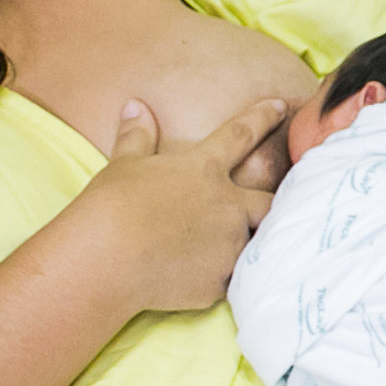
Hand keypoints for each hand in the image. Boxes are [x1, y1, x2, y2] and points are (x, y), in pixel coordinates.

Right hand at [77, 98, 282, 313]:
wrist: (106, 258)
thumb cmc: (110, 206)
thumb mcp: (123, 164)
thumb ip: (136, 136)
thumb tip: (135, 105)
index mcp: (203, 169)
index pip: (241, 134)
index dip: (263, 117)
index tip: (280, 105)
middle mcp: (227, 205)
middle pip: (268, 201)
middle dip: (274, 204)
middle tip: (272, 207)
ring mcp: (227, 244)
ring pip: (257, 243)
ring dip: (252, 243)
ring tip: (251, 250)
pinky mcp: (218, 280)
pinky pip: (232, 279)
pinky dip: (224, 276)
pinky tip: (212, 279)